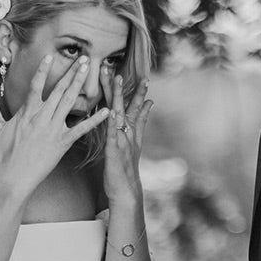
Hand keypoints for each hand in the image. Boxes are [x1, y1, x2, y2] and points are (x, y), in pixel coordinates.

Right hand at [0, 56, 109, 195]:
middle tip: (85, 58)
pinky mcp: (63, 143)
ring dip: (81, 85)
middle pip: (59, 90)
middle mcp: (42, 118)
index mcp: (26, 112)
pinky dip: (95, 120)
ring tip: (91, 71)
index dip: (43, 70)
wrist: (13, 178)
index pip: (36, 86)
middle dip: (72, 72)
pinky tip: (107, 111)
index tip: (50, 56)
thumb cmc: (3, 155)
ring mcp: (54, 130)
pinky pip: (81, 129)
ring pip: (70, 102)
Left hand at [99, 68, 152, 205]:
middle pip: (129, 106)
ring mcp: (123, 140)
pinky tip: (111, 110)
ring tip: (117, 79)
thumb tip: (150, 103)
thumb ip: (142, 121)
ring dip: (118, 95)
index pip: (135, 106)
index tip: (142, 75)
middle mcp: (129, 133)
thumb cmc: (125, 167)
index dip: (137, 91)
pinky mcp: (114, 150)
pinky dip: (112, 121)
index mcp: (132, 131)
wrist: (126, 191)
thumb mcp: (135, 141)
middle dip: (129, 87)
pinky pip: (112, 133)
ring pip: (120, 114)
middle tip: (128, 69)